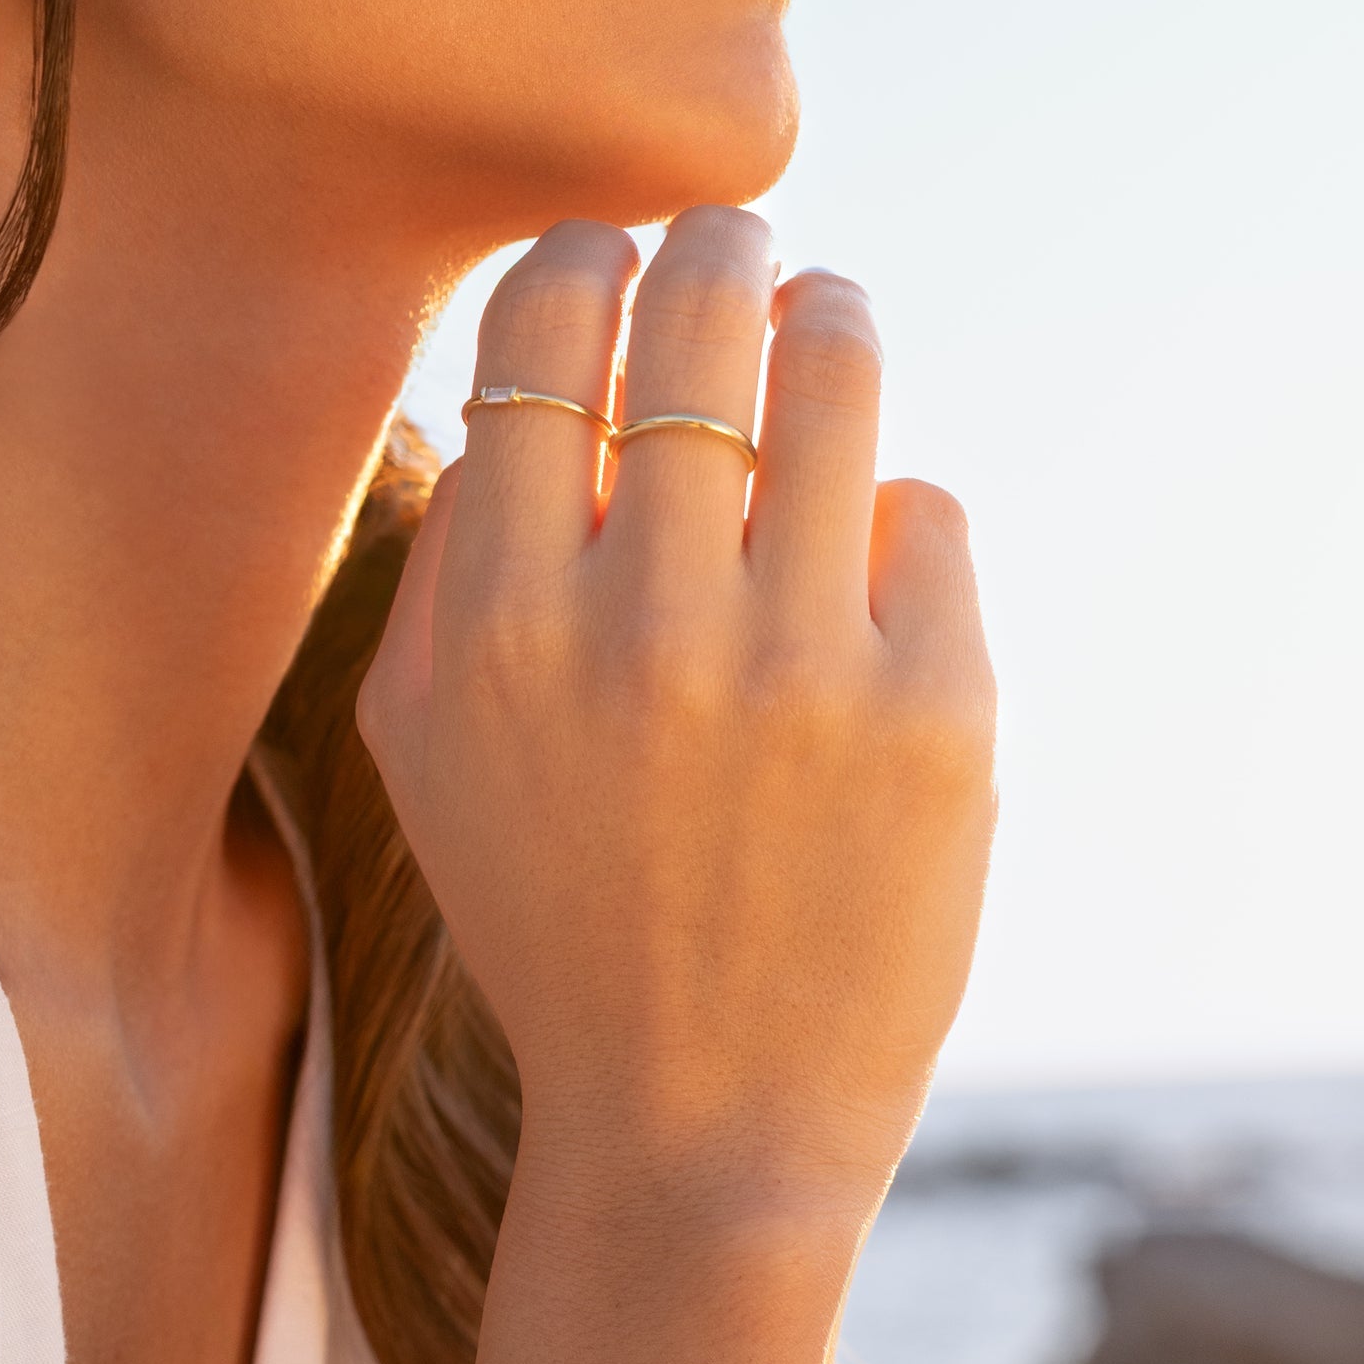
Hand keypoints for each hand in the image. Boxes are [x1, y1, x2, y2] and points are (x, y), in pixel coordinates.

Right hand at [360, 208, 994, 1239]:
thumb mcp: (423, 744)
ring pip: (833, 373)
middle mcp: (644, 627)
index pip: (542, 334)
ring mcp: (803, 667)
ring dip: (826, 318)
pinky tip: (860, 549)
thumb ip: (443, 558)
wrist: (702, 1126)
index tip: (607, 254)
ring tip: (821, 317)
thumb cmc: (550, 909)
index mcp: (496, 625)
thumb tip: (520, 376)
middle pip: (695, 312)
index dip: (582, 258)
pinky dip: (891, 510)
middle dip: (716, 244)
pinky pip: (925, 509)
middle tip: (733, 237)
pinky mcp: (941, 714)